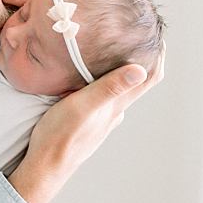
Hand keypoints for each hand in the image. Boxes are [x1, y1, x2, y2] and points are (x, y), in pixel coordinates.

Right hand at [9, 44, 164, 202]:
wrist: (44, 167)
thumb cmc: (60, 137)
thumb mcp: (83, 106)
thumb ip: (110, 88)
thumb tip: (141, 70)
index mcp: (117, 104)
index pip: (150, 77)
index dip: (157, 56)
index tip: (156, 36)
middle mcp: (114, 111)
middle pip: (137, 80)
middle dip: (139, 57)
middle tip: (133, 35)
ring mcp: (102, 118)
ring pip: (119, 89)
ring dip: (120, 69)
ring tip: (111, 49)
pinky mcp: (88, 122)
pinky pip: (103, 97)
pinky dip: (102, 82)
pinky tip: (88, 77)